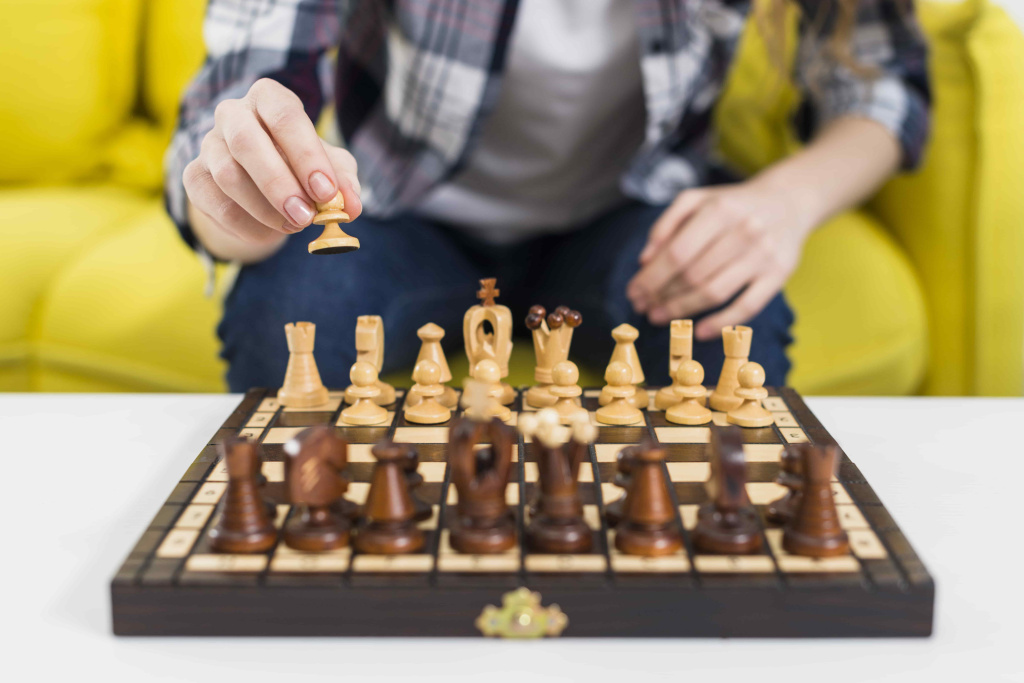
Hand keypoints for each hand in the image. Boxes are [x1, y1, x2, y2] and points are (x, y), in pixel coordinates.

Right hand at [183, 78, 361, 247]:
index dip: (306, 155)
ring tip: (294, 226)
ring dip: (265, 209)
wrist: (261, 189)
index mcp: (269, 98)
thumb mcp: (330, 169)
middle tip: (307, 217)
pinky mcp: (194, 176)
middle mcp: (232, 114)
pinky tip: (270, 232)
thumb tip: (350, 207)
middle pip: (246, 141)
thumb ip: (343, 182)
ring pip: (229, 176)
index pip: (285, 115)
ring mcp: (208, 144)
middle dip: (279, 184)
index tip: (326, 192)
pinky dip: (247, 225)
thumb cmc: (301, 168)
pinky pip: (216, 204)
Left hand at [627, 179, 815, 339]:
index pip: (676, 253)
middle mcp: (744, 231)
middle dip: (661, 296)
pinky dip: (722, 323)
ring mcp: (763, 255)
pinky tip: (699, 332)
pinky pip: (747, 306)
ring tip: (659, 316)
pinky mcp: (779, 274)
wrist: (788, 201)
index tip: (634, 292)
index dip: (651, 277)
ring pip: (714, 292)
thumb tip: (645, 260)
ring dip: (681, 310)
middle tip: (643, 307)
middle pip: (692, 275)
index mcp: (719, 211)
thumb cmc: (732, 205)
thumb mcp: (698, 200)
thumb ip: (667, 224)